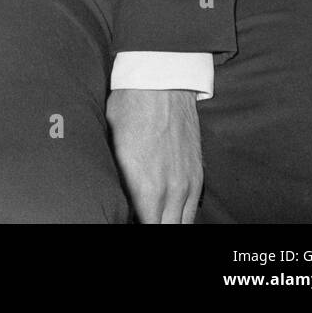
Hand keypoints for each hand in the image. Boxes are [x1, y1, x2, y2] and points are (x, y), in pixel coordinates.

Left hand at [106, 88, 202, 222]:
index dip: (131, 223)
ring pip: (181, 224)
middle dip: (150, 225)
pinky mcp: (198, 176)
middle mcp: (170, 191)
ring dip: (167, 222)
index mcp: (144, 186)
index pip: (143, 226)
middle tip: (138, 217)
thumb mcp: (113, 144)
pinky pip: (192, 210)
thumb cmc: (129, 108)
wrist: (161, 83)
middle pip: (164, 228)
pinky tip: (168, 211)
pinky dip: (181, 215)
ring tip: (155, 216)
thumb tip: (120, 200)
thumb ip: (120, 181)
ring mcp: (187, 185)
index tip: (125, 217)